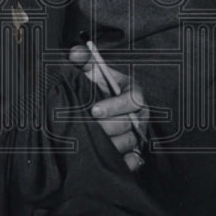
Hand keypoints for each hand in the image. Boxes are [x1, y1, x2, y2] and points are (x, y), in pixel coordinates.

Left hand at [69, 43, 148, 172]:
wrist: (96, 111)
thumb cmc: (96, 90)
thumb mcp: (91, 72)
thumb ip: (83, 60)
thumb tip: (75, 53)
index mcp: (132, 94)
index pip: (132, 100)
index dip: (113, 106)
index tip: (94, 110)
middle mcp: (139, 115)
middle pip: (127, 124)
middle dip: (105, 127)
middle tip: (85, 127)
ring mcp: (138, 135)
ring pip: (127, 143)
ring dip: (107, 143)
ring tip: (89, 141)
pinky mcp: (135, 153)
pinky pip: (134, 162)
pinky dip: (123, 163)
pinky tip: (106, 160)